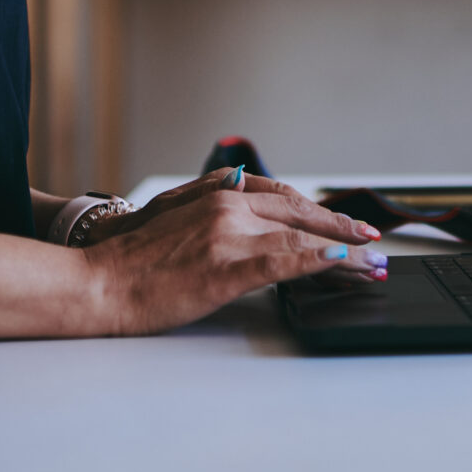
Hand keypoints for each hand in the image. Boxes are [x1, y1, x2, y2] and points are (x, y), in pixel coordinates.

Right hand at [81, 169, 384, 334]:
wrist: (98, 282)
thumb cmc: (128, 257)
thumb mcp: (171, 211)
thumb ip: (210, 199)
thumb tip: (244, 189)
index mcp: (216, 191)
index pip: (284, 197)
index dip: (319, 211)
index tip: (344, 223)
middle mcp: (228, 204)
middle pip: (302, 213)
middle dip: (342, 228)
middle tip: (373, 240)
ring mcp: (230, 235)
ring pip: (303, 238)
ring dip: (344, 251)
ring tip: (371, 262)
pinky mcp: (228, 267)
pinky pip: (286, 262)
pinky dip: (319, 261)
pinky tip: (341, 264)